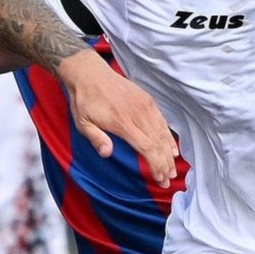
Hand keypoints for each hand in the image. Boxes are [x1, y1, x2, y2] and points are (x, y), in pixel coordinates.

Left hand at [58, 48, 177, 187]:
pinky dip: (168, 136)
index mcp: (122, 122)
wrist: (89, 73)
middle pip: (158, 143)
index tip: (159, 178)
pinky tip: (172, 149)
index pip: (146, 147)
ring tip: (172, 169)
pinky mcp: (147, 99)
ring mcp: (144, 105)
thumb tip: (107, 153)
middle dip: (165, 164)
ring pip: (163, 132)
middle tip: (168, 180)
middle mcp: (137, 113)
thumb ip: (96, 138)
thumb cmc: (84, 101)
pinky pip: (162, 120)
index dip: (156, 165)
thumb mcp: (82, 123)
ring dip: (169, 153)